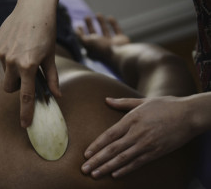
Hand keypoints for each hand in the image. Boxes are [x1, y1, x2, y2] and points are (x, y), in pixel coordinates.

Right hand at [0, 0, 61, 127]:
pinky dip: (9, 57)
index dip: (25, 112)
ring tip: (25, 54)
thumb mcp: (51, 56)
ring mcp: (1, 52)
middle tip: (28, 77)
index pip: (25, 95)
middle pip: (9, 87)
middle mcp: (11, 61)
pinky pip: (1, 58)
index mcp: (28, 66)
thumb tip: (57, 96)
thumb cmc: (46, 31)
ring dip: (14, 70)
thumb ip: (52, 78)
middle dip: (17, 87)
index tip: (25, 124)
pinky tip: (18, 45)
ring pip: (5, 72)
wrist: (33, 7)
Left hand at [76, 14, 129, 62]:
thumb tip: (75, 29)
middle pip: (94, 35)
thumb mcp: (87, 42)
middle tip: (86, 17)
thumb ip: (80, 36)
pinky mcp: (121, 40)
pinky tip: (109, 17)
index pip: (85, 40)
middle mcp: (102, 47)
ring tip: (97, 14)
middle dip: (90, 26)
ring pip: (105, 31)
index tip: (79, 25)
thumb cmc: (101, 49)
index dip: (81, 33)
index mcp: (93, 49)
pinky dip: (113, 24)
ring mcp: (112, 43)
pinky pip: (116, 30)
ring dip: (101, 23)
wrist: (118, 53)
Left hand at [81, 96, 195, 178]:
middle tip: (84, 169)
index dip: (96, 145)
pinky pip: (137, 163)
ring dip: (107, 168)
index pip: (109, 135)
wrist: (189, 114)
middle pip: (112, 149)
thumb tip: (106, 100)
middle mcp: (136, 133)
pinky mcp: (156, 152)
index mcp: (131, 119)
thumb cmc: (165, 106)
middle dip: (97, 160)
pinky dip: (125, 170)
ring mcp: (146, 144)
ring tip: (95, 174)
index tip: (85, 154)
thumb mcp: (142, 101)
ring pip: (122, 159)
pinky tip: (115, 175)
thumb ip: (122, 103)